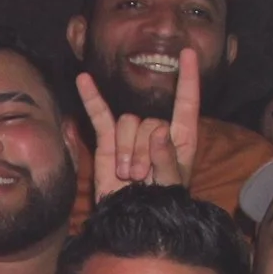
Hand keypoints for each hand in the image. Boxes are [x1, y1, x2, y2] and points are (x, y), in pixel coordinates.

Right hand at [75, 46, 199, 199]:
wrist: (131, 220)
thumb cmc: (159, 204)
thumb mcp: (171, 185)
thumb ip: (167, 159)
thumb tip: (158, 132)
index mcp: (180, 138)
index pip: (186, 102)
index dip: (188, 78)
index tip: (188, 53)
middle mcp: (156, 132)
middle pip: (148, 120)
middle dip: (142, 149)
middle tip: (141, 177)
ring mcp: (131, 136)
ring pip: (127, 124)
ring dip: (126, 152)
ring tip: (127, 175)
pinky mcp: (108, 142)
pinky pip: (100, 117)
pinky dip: (92, 99)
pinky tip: (84, 80)